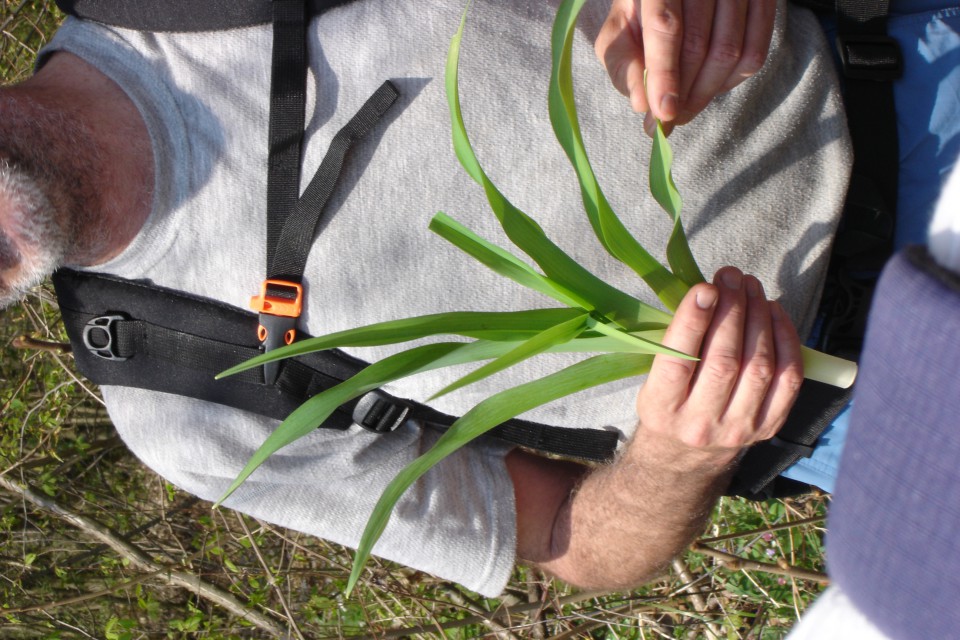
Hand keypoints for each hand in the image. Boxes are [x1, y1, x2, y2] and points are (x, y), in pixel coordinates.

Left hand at [594, 0, 775, 134]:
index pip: (665, 26)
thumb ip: (624, 64)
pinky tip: (709, 85)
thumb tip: (642, 103)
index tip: (664, 113)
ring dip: (706, 92)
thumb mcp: (620, 32)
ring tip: (684, 107)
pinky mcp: (762, 1)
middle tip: (668, 120)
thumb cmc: (641, 14)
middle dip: (683, 93)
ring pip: (730, 52)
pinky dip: (731, 81)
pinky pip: (755, 52)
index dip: (665, 74)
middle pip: (699, 44)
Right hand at [635, 267, 802, 463]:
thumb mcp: (652, 379)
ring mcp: (739, 428)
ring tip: (750, 287)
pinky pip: (789, 378)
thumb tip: (708, 293)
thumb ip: (675, 344)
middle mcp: (700, 423)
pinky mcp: (768, 426)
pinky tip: (773, 312)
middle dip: (732, 311)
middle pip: (725, 361)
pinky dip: (785, 339)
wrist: (686, 456)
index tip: (704, 288)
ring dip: (758, 318)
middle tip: (731, 277)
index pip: (678, 363)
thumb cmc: (669, 403)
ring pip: (759, 366)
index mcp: (662, 409)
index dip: (693, 323)